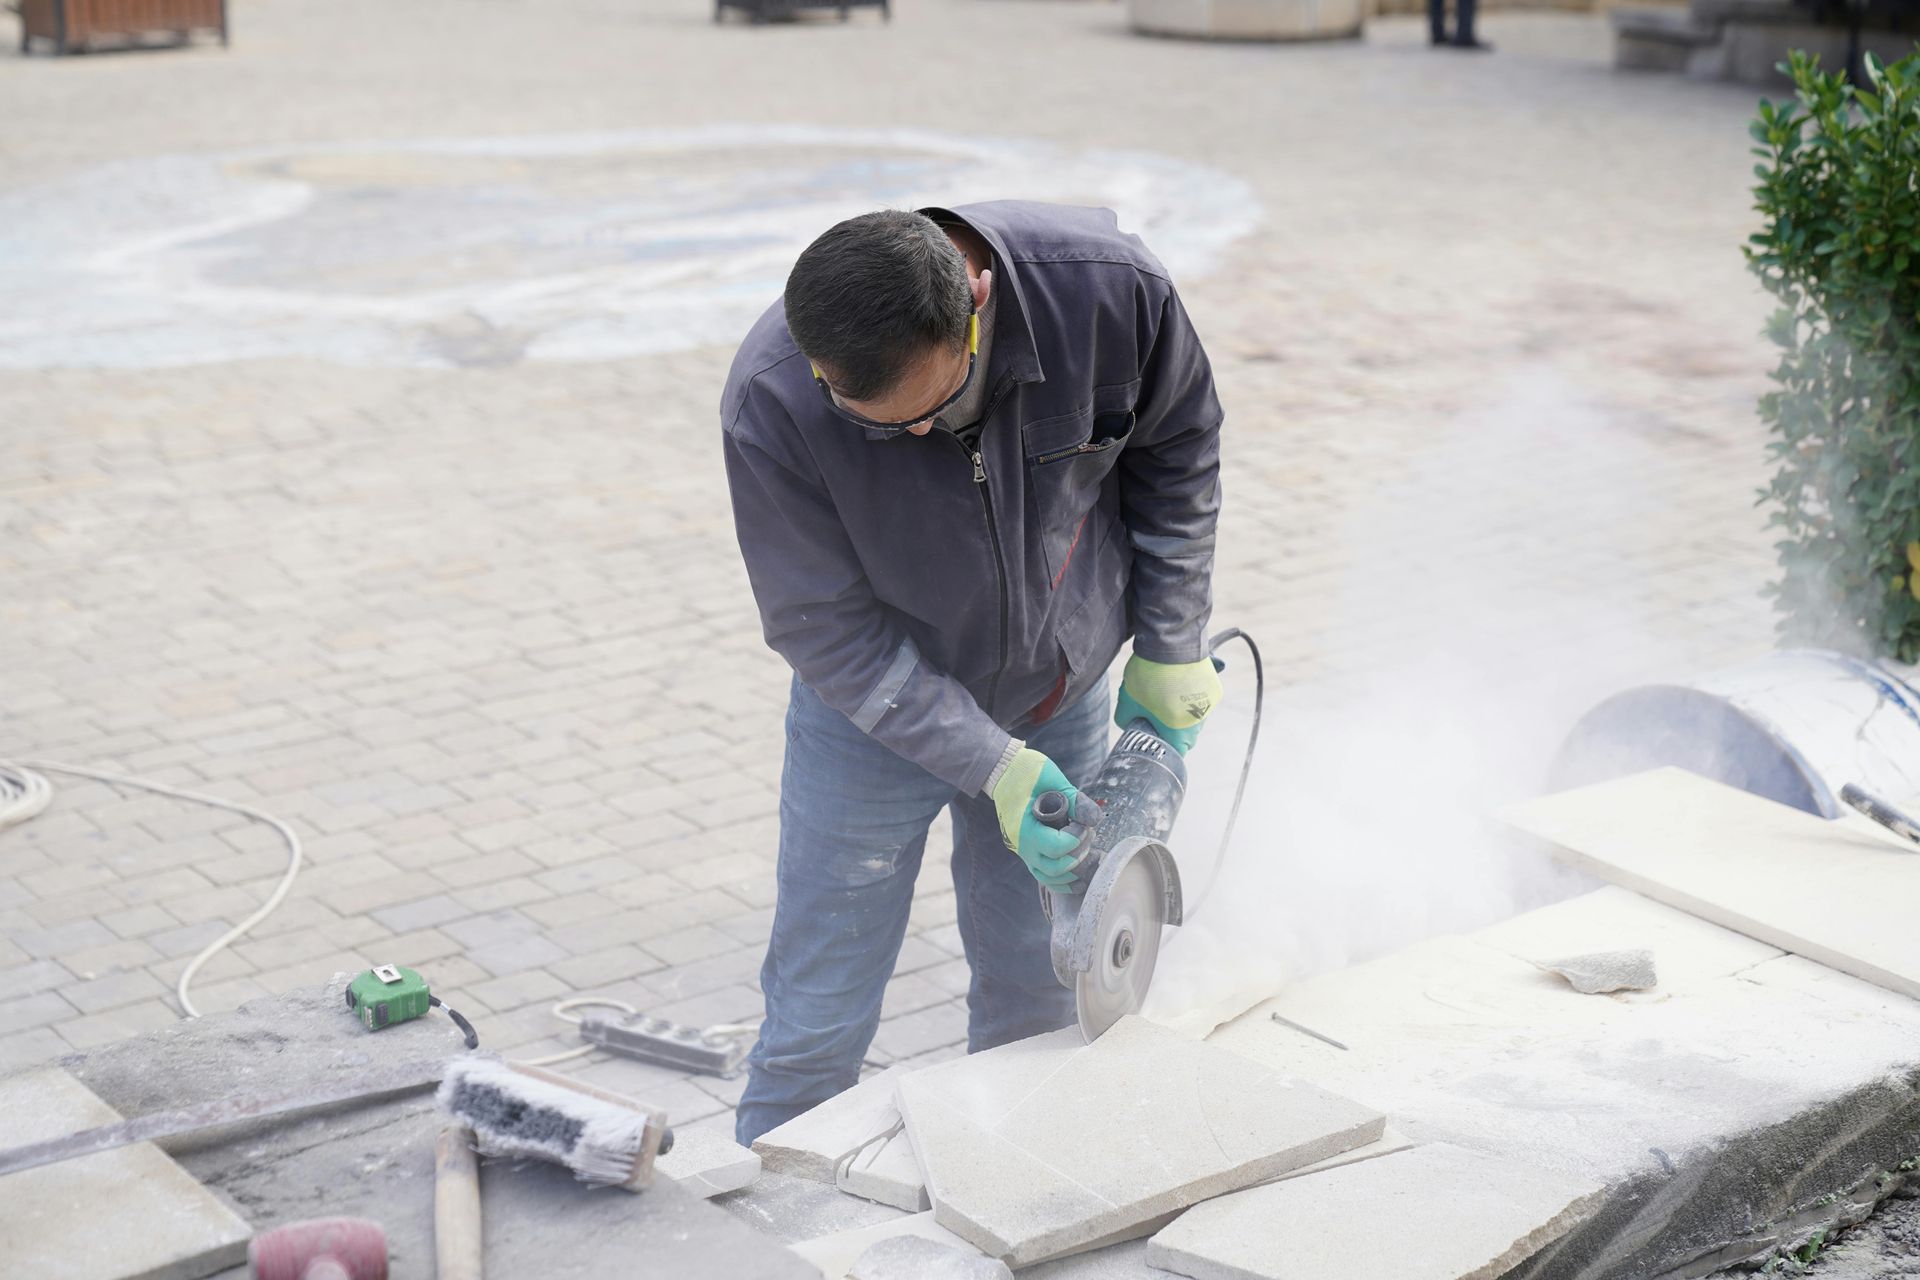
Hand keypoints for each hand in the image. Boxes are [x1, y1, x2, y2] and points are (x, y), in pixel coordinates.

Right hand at [988, 747, 1084, 888]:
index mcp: (1024, 827)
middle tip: (1088, 835)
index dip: (1077, 838)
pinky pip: (1044, 874)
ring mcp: (1023, 851)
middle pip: (1054, 868)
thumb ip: (1074, 800)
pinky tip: (1078, 874)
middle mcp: (1021, 845)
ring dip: (1071, 872)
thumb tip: (1095, 819)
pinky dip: (1062, 879)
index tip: (1084, 823)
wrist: (1004, 772)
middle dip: (1078, 855)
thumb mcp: (1051, 778)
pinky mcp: (1028, 852)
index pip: (1056, 847)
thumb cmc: (1026, 772)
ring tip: (1086, 851)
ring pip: (1048, 877)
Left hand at [1115, 654, 1221, 754]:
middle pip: (1187, 737)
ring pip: (1196, 719)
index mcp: (1178, 733)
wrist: (1169, 644)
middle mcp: (1198, 723)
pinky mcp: (1214, 690)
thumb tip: (1128, 725)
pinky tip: (1178, 686)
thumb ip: (1126, 721)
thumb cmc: (1147, 677)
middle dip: (1173, 730)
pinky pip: (1203, 702)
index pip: (1175, 753)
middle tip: (1157, 715)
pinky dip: (1193, 698)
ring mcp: (1208, 706)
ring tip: (1166, 697)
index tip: (1154, 738)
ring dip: (1184, 714)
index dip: (1163, 748)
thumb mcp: (1128, 702)